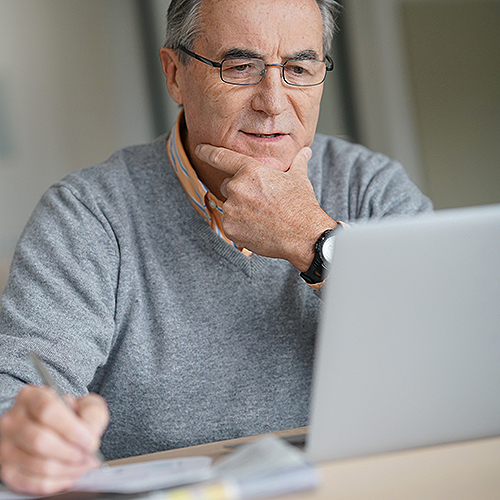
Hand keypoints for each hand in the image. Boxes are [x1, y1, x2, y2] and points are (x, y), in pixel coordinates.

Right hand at [0, 385, 108, 494]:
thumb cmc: (71, 415)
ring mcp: (6, 446)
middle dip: (71, 452)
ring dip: (68, 468)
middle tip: (88, 454)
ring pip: (38, 464)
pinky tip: (72, 474)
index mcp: (31, 397)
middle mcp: (13, 421)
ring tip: (84, 464)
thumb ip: (92, 414)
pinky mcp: (7, 470)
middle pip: (40, 441)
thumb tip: (90, 433)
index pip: (47, 411)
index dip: (71, 429)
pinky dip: (57, 482)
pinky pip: (33, 483)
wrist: (56, 427)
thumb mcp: (86, 405)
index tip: (89, 439)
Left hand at [195, 144, 334, 270]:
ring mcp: (231, 209)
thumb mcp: (299, 179)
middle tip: (260, 201)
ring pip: (229, 205)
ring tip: (261, 216)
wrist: (303, 236)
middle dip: (239, 191)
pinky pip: (230, 223)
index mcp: (250, 170)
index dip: (207, 151)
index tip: (200, 149)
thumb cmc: (301, 206)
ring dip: (239, 209)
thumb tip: (305, 152)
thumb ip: (296, 163)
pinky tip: (257, 228)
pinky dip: (240, 225)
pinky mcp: (230, 228)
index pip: (220, 157)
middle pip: (227, 185)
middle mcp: (237, 187)